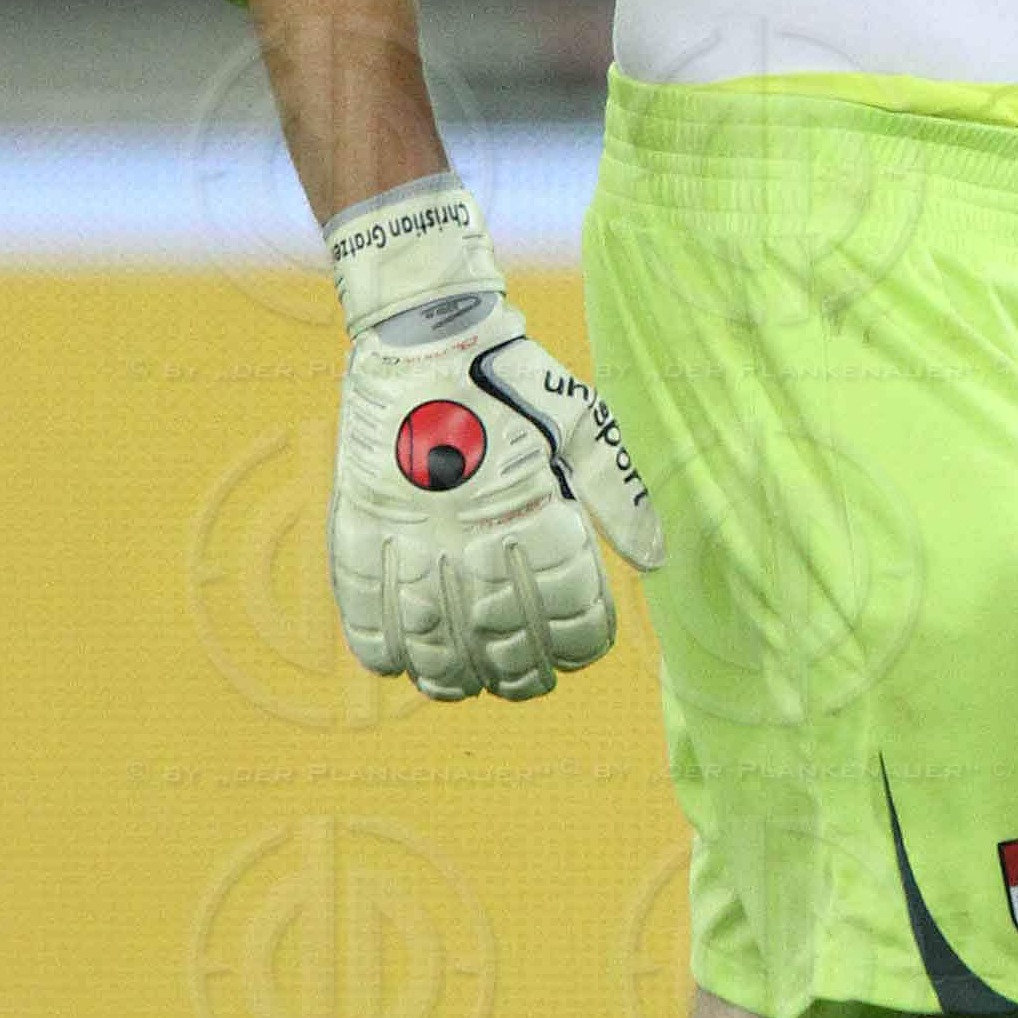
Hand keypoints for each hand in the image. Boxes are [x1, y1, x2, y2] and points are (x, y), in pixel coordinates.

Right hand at [324, 178, 661, 702]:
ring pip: (431, 635)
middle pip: (500, 636)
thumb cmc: (513, 379)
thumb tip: (656, 560)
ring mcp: (412, 530)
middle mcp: (473, 531)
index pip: (569, 609)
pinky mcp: (360, 521)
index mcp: (536, 508)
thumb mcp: (582, 424)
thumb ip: (618, 496)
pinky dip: (380, 644)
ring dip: (451, 674)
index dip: (580, 645)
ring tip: (467, 686)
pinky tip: (399, 665)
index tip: (580, 652)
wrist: (424, 331)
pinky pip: (362, 604)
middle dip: (521, 673)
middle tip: (530, 683)